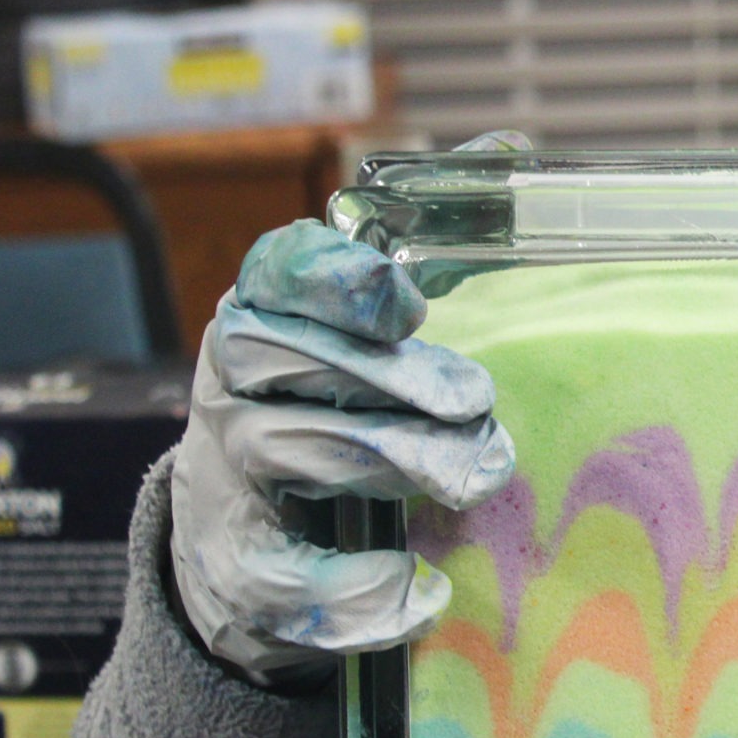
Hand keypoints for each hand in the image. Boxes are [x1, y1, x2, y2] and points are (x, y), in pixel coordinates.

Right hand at [169, 140, 523, 682]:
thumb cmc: (339, 407)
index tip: (406, 299)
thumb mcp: (378, 327)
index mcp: (269, 313)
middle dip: (388, 378)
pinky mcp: (238, 571)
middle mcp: (233, 386)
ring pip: (291, 452)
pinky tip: (424, 590)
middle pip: (285, 359)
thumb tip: (511, 146)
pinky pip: (284, 580)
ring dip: (393, 461)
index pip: (277, 271)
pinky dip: (359, 590)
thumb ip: (440, 239)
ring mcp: (226, 477)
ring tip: (479, 476)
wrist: (252, 547)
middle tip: (477, 402)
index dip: (337, 278)